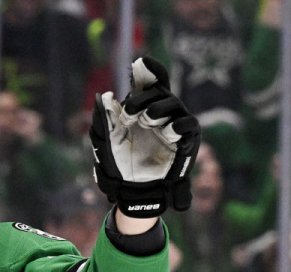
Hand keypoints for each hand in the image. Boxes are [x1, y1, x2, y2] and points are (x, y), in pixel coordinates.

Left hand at [89, 56, 199, 217]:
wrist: (133, 189)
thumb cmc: (120, 163)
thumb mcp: (106, 141)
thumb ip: (103, 119)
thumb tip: (104, 96)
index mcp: (141, 107)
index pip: (149, 81)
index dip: (148, 69)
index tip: (139, 63)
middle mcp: (159, 111)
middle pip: (158, 90)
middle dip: (142, 98)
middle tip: (128, 115)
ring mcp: (174, 123)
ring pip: (172, 104)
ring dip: (157, 110)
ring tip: (146, 121)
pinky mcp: (186, 139)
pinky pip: (187, 124)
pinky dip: (178, 126)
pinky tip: (168, 133)